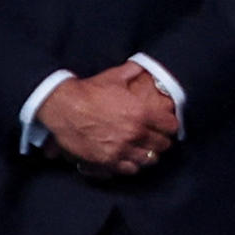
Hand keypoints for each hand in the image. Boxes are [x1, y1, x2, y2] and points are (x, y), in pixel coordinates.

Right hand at [35, 71, 176, 176]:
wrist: (62, 107)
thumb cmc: (89, 91)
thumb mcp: (115, 77)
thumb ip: (134, 71)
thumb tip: (143, 64)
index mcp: (142, 113)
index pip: (172, 127)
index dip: (170, 126)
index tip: (166, 126)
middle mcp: (135, 133)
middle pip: (163, 145)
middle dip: (161, 141)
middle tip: (155, 138)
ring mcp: (120, 149)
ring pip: (148, 160)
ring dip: (148, 154)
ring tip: (144, 150)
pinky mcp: (105, 160)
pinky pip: (129, 169)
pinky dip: (132, 165)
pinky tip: (129, 158)